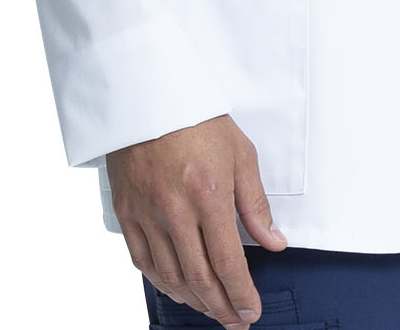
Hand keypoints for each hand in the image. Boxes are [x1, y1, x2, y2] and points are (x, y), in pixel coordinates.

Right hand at [106, 113, 287, 327]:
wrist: (149, 93)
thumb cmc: (197, 119)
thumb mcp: (240, 152)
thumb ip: (255, 203)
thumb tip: (273, 242)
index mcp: (208, 194)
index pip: (228, 262)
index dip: (241, 295)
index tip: (251, 311)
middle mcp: (175, 210)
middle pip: (200, 278)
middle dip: (221, 307)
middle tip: (236, 322)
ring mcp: (147, 212)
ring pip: (170, 276)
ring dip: (193, 301)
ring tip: (211, 308)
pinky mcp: (126, 210)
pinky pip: (142, 260)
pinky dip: (161, 283)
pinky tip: (176, 289)